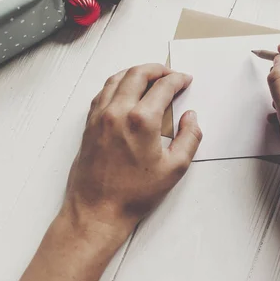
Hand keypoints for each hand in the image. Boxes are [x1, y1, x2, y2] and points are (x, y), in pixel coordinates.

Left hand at [62, 64, 202, 243]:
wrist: (97, 210)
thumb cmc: (134, 193)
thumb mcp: (175, 168)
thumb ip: (190, 138)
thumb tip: (191, 117)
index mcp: (141, 120)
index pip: (163, 87)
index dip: (177, 80)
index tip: (185, 80)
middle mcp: (117, 112)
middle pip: (138, 74)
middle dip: (157, 69)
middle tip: (170, 74)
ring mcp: (100, 116)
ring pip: (117, 78)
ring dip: (136, 72)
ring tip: (150, 76)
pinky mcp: (89, 124)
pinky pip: (103, 92)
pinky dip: (117, 83)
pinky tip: (125, 89)